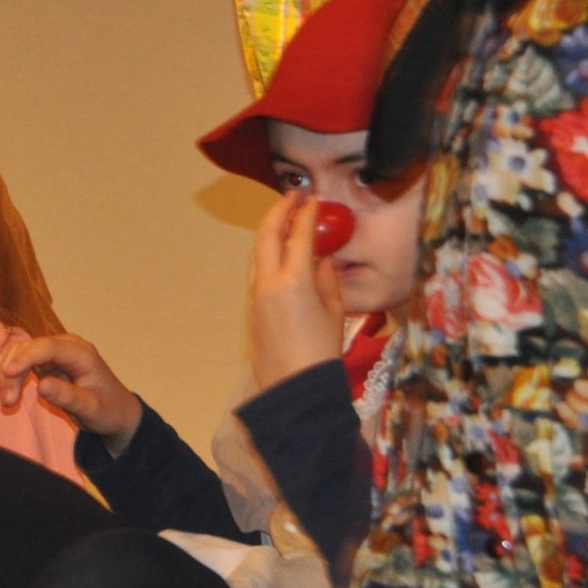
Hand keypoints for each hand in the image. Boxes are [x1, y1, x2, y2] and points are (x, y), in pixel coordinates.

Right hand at [0, 333, 141, 450]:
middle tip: (8, 402)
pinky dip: (14, 377)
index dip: (25, 357)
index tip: (8, 373)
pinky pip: (24, 363)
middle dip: (13, 370)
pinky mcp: (49, 362)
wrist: (117, 414)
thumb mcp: (90, 409)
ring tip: (8, 402)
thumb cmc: (108, 411)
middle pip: (30, 347)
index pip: (48, 347)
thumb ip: (67, 397)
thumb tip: (40, 386)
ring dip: (9, 374)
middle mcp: (67, 346)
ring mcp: (57, 353)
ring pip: (22, 353)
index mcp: (81, 353)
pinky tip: (12, 395)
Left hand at [249, 189, 346, 390]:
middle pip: (267, 234)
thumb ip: (328, 278)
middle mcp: (268, 283)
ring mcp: (255, 296)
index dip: (308, 213)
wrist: (296, 391)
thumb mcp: (336, 312)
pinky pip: (257, 272)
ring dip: (269, 231)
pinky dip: (267, 254)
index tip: (314, 198)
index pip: (300, 235)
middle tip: (293, 196)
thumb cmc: (323, 353)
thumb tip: (322, 258)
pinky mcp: (251, 309)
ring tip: (285, 219)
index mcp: (294, 281)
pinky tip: (280, 254)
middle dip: (279, 210)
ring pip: (257, 252)